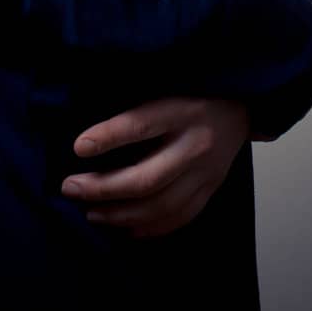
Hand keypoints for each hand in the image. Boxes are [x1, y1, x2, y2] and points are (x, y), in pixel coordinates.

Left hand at [60, 95, 253, 238]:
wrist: (241, 103)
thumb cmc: (192, 89)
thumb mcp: (167, 83)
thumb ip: (135, 101)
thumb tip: (90, 125)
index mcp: (181, 110)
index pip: (139, 125)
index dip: (107, 138)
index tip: (77, 147)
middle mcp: (195, 144)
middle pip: (146, 178)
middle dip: (103, 188)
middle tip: (69, 188)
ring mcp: (206, 172)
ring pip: (160, 206)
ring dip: (120, 214)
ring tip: (91, 212)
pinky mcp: (212, 189)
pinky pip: (179, 217)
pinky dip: (150, 227)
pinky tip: (125, 227)